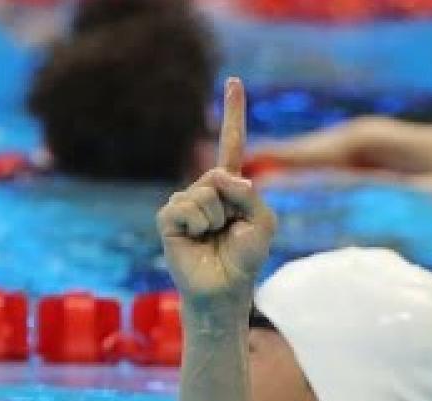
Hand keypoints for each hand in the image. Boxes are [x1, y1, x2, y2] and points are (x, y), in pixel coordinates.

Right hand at [157, 78, 275, 309]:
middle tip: (230, 231)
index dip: (233, 112)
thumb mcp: (262, 221)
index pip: (231, 143)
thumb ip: (249, 193)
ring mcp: (184, 202)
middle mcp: (205, 189)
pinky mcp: (168, 218)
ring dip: (217, 220)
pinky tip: (197, 240)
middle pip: (220, 175)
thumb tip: (219, 175)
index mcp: (230, 187)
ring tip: (214, 238)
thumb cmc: (246, 257)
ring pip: (204, 193)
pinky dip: (198, 225)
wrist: (226, 288)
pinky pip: (186, 207)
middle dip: (234, 205)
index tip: (234, 81)